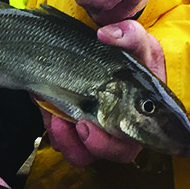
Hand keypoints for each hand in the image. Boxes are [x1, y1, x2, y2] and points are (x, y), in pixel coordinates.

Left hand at [41, 17, 166, 167]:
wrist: (94, 49)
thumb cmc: (122, 48)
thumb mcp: (132, 36)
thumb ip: (129, 34)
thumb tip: (107, 35)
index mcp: (142, 112)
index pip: (138, 141)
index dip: (119, 144)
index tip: (102, 127)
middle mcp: (121, 127)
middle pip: (111, 154)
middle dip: (94, 145)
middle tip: (80, 124)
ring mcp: (95, 129)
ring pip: (82, 154)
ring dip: (68, 140)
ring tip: (57, 116)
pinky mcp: (71, 127)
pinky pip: (61, 142)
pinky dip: (53, 129)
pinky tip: (46, 105)